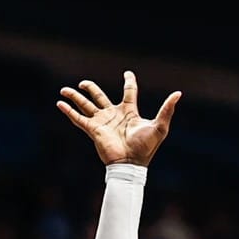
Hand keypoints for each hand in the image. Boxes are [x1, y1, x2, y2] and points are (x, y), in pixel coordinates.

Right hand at [57, 71, 181, 166]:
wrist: (131, 164)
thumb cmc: (146, 147)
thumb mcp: (159, 126)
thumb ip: (167, 109)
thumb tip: (178, 93)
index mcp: (128, 112)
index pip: (128, 92)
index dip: (129, 82)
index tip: (127, 73)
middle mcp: (113, 115)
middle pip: (99, 97)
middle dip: (90, 89)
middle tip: (83, 83)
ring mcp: (102, 122)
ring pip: (85, 105)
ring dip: (74, 97)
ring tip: (64, 90)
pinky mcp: (93, 130)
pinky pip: (78, 119)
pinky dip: (69, 111)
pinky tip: (59, 104)